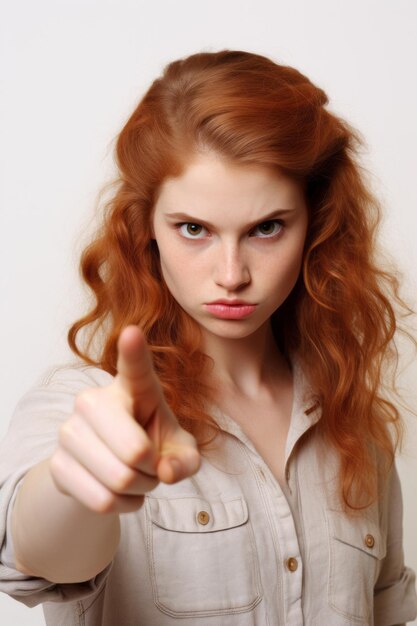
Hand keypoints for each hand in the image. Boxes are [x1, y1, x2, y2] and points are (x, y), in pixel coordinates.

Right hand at [49, 325, 200, 513]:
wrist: (109, 470)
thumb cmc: (153, 446)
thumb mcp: (181, 452)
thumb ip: (186, 461)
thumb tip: (165, 472)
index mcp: (133, 387)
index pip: (134, 367)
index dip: (133, 351)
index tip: (132, 333)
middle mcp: (95, 400)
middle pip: (135, 452)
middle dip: (153, 471)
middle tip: (151, 466)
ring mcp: (70, 430)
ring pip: (120, 480)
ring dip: (138, 490)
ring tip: (135, 477)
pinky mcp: (57, 463)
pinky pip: (102, 500)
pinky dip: (122, 506)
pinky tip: (119, 492)